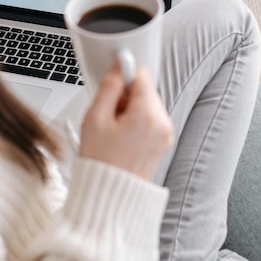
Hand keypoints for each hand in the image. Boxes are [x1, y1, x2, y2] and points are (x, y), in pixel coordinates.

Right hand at [79, 64, 172, 180]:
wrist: (109, 194)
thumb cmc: (100, 162)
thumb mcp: (95, 118)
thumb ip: (109, 87)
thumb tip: (119, 66)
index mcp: (148, 115)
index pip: (141, 75)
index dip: (121, 76)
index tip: (110, 86)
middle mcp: (162, 124)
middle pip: (145, 90)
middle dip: (125, 97)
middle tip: (107, 116)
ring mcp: (165, 135)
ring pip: (146, 105)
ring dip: (129, 109)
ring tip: (112, 129)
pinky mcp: (162, 143)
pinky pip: (150, 120)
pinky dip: (135, 122)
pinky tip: (120, 136)